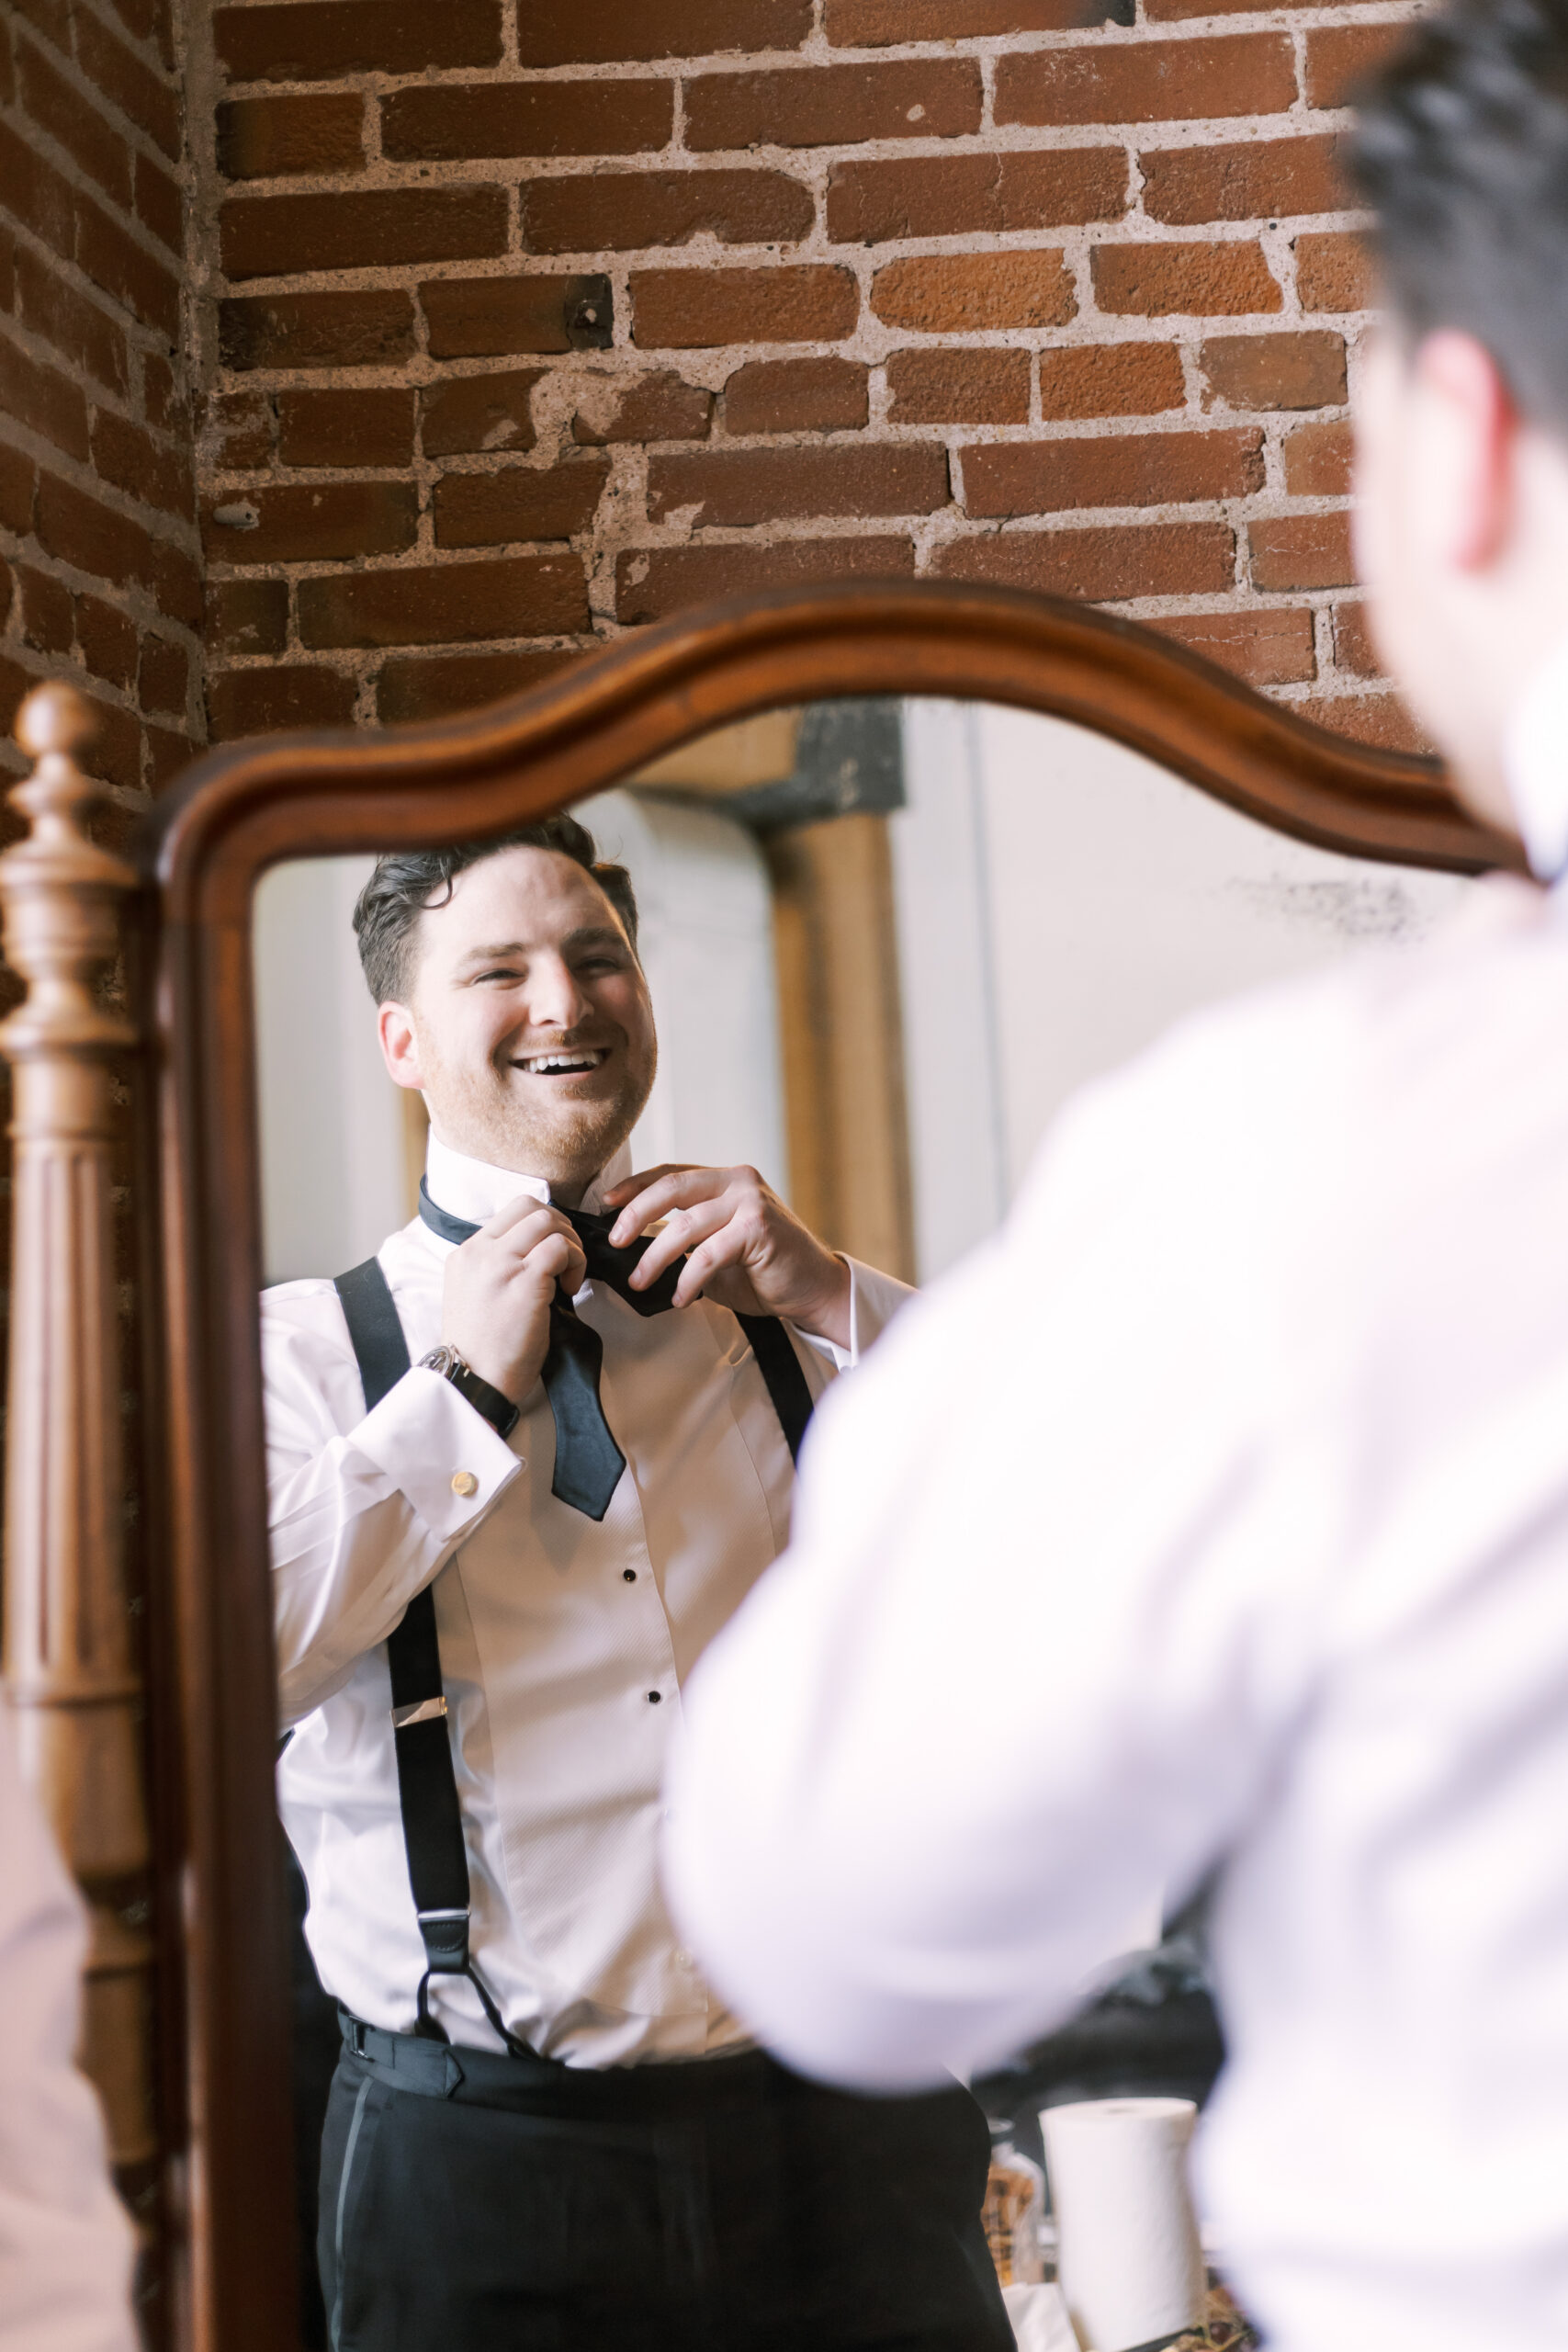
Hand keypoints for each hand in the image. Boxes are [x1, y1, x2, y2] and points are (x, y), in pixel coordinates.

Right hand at [440, 1198, 585, 1404]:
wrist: (471, 1380)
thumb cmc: (481, 1350)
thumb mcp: (474, 1296)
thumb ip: (497, 1269)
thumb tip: (539, 1253)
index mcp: (466, 1254)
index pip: (511, 1212)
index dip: (542, 1226)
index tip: (551, 1253)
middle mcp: (479, 1252)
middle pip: (531, 1206)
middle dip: (560, 1227)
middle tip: (566, 1259)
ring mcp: (500, 1264)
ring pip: (548, 1221)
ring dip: (570, 1245)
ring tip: (568, 1277)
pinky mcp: (523, 1281)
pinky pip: (561, 1249)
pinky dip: (575, 1264)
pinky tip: (569, 1290)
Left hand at [602, 1165, 852, 1347]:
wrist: (814, 1290)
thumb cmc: (765, 1272)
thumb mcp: (718, 1246)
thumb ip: (687, 1237)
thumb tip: (635, 1244)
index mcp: (727, 1179)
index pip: (671, 1174)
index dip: (635, 1186)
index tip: (607, 1204)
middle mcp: (739, 1181)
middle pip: (672, 1187)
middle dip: (636, 1214)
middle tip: (615, 1241)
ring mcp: (750, 1202)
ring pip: (685, 1225)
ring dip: (656, 1257)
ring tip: (640, 1282)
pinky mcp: (758, 1228)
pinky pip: (708, 1255)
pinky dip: (689, 1280)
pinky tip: (682, 1299)